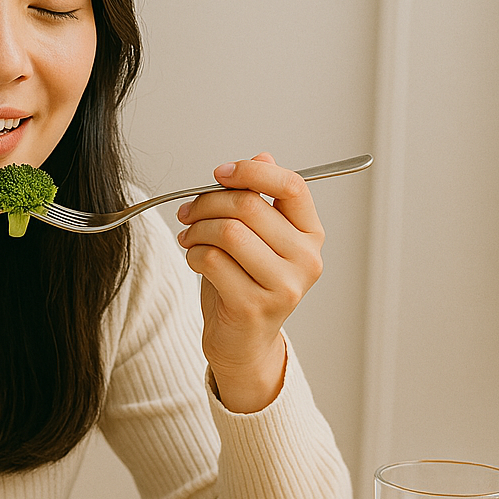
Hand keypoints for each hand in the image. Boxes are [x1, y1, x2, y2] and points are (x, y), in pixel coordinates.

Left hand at [175, 153, 324, 412]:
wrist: (243, 342)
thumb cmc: (246, 283)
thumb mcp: (257, 237)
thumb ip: (260, 199)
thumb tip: (262, 156)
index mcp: (310, 235)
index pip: (291, 185)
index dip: (251, 172)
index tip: (220, 173)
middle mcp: (305, 260)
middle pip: (249, 206)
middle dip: (208, 202)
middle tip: (188, 211)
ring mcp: (284, 286)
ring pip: (228, 232)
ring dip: (197, 230)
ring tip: (189, 238)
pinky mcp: (254, 306)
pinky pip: (212, 261)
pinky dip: (194, 254)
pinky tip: (195, 260)